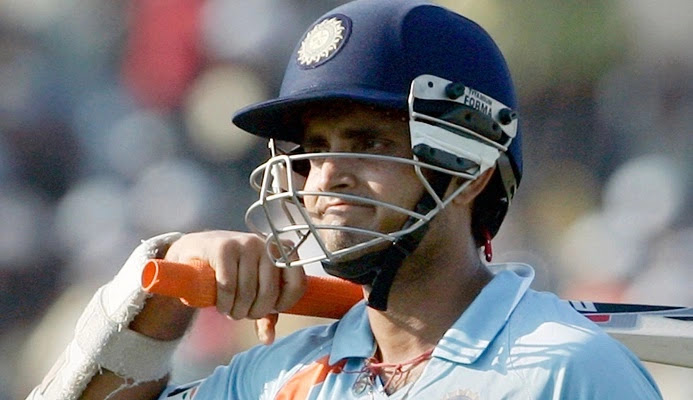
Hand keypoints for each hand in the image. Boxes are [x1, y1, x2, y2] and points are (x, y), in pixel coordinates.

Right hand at [164, 230, 305, 344]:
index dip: (284, 304)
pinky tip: (221, 305)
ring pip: (247, 291)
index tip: (269, 310)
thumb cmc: (232, 271)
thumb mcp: (254, 290)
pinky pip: (228, 286)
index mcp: (283, 252)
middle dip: (255, 312)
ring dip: (237, 311)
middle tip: (243, 314)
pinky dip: (224, 303)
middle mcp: (266, 245)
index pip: (297, 283)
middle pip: (270, 292)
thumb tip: (268, 340)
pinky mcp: (223, 248)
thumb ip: (267, 314)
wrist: (197, 250)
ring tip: (231, 310)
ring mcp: (245, 244)